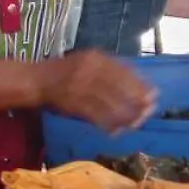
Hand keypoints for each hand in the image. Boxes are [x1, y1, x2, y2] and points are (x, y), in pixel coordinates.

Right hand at [39, 50, 157, 132]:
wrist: (35, 80)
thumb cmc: (64, 71)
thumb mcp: (87, 62)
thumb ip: (108, 70)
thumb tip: (136, 85)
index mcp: (95, 57)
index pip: (124, 71)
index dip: (140, 84)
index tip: (154, 95)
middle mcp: (89, 69)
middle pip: (120, 87)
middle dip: (136, 101)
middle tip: (149, 112)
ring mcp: (80, 86)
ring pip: (109, 103)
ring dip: (124, 116)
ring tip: (135, 124)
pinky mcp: (72, 102)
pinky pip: (95, 115)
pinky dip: (107, 124)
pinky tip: (116, 130)